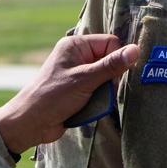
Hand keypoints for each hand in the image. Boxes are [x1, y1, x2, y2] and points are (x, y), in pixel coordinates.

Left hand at [0, 35, 139, 152]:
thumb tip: (136, 50)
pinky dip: (97, 102)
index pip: (111, 44)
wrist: (30, 124)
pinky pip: (99, 93)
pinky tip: (87, 109)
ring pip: (107, 80)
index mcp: (76, 45)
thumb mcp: (85, 80)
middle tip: (98, 93)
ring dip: (103, 94)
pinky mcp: (79, 91)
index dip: (116, 60)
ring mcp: (78, 74)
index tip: (110, 78)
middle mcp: (77, 57)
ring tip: (90, 103)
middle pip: (111, 63)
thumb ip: (112, 66)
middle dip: (109, 80)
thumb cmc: (53, 97)